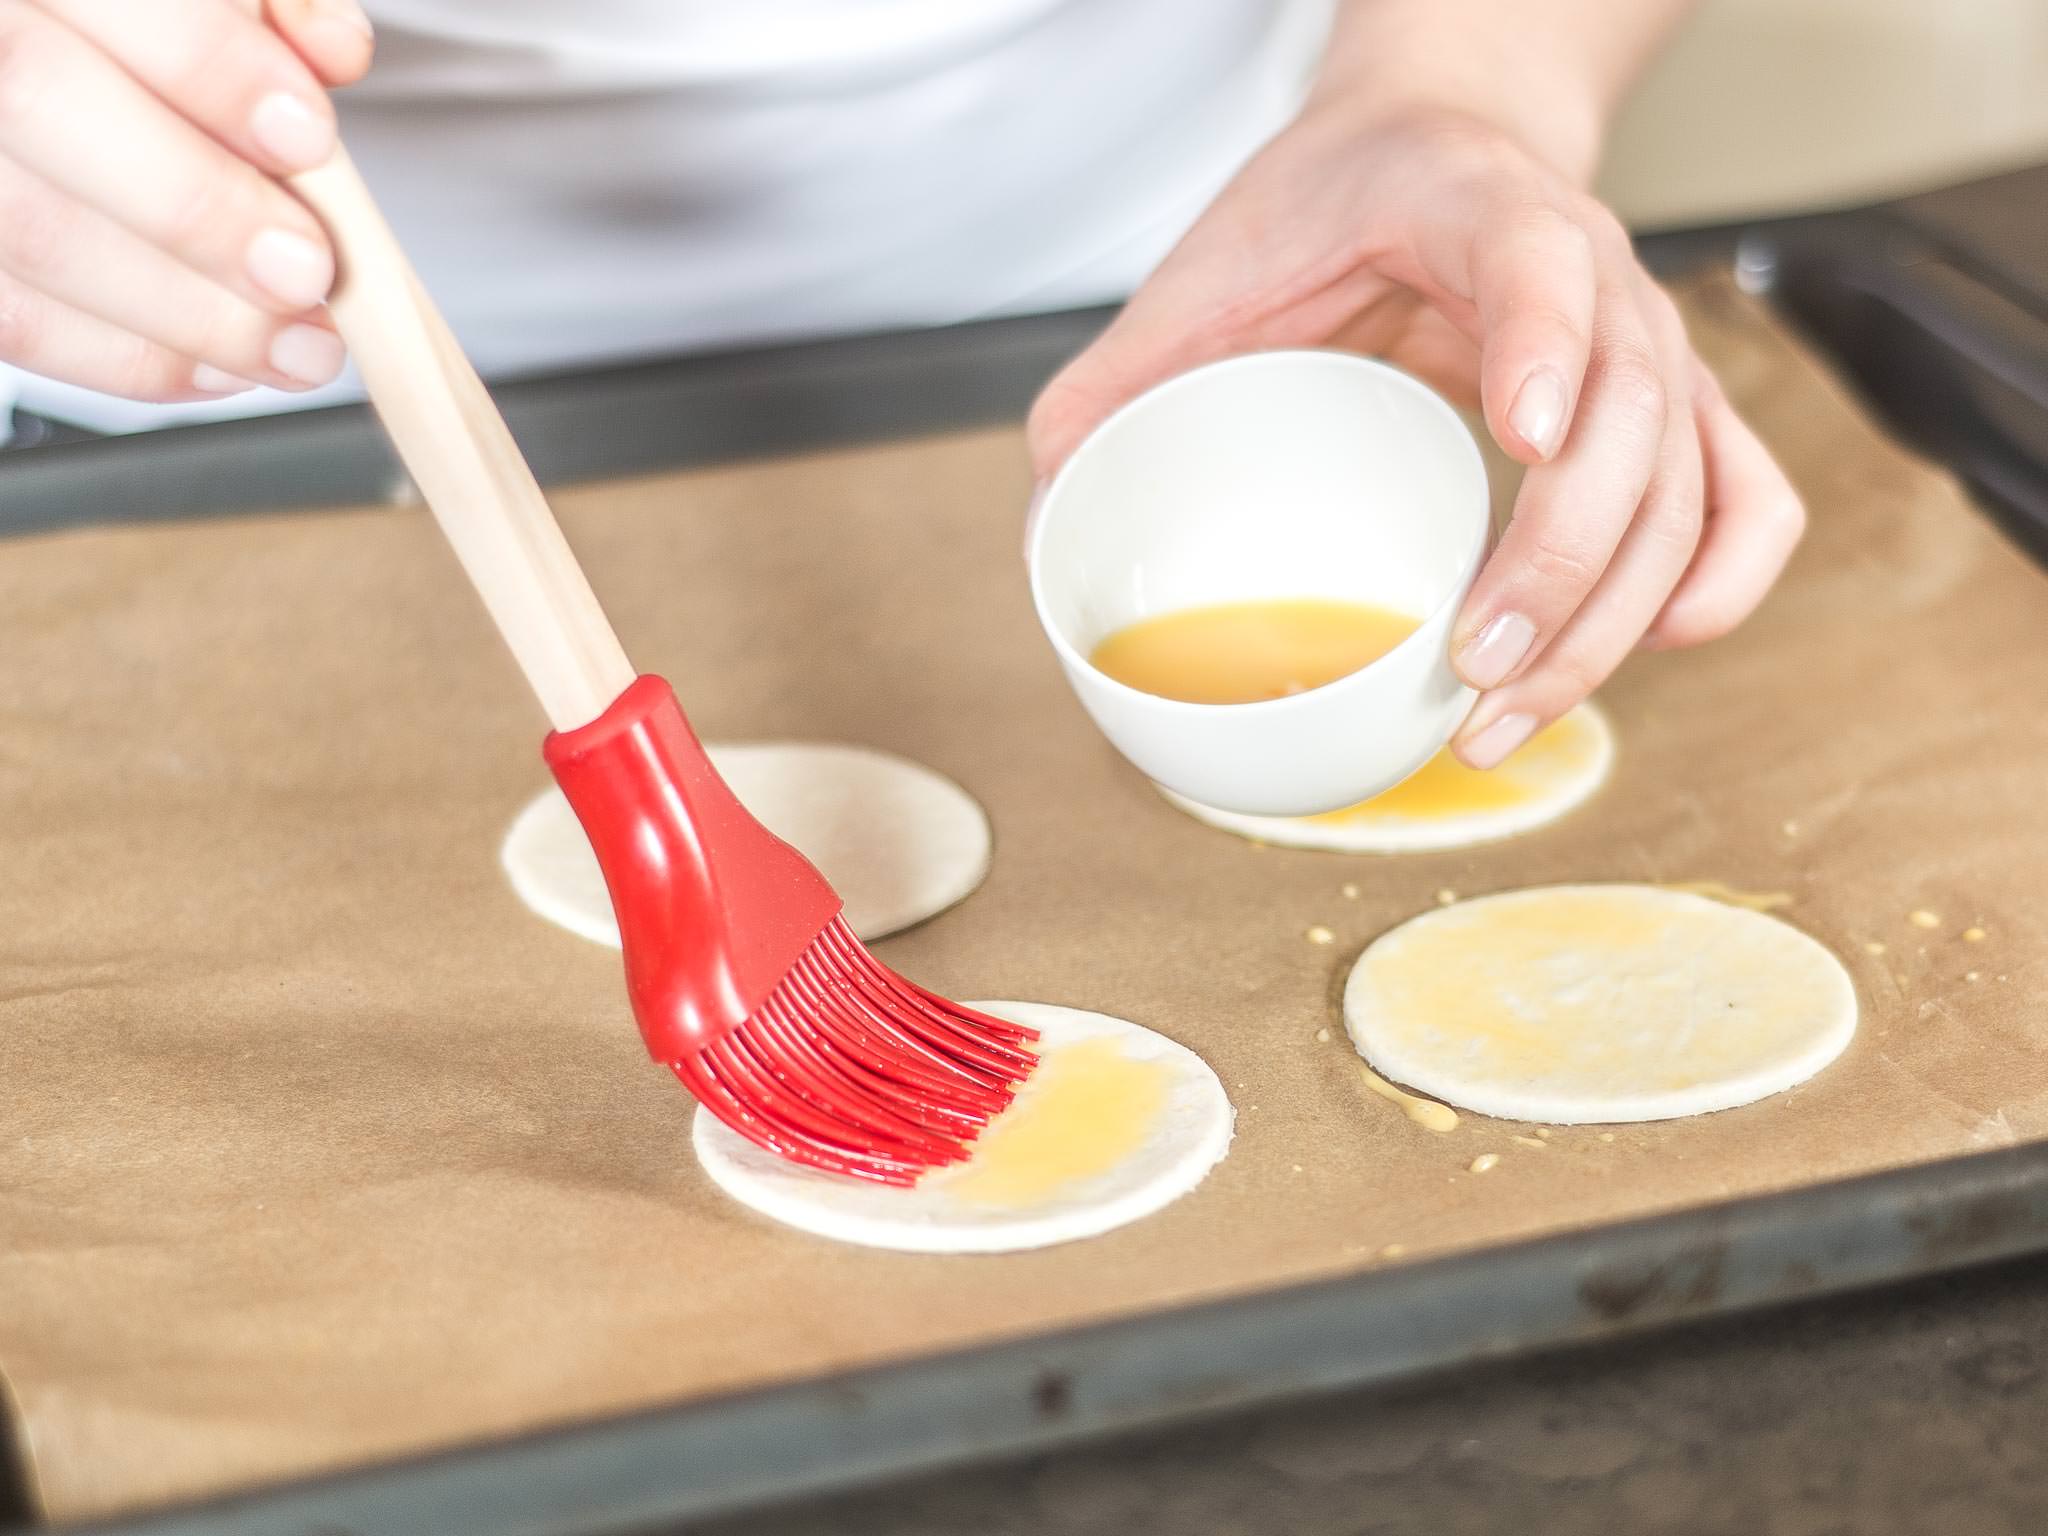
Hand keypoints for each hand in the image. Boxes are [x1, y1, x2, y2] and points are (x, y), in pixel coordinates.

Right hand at [0, 0, 372, 401]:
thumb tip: (330, 48)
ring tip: (299, 344)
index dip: (210, 66)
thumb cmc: (145, 43)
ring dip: (189, 313)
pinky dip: (136, 358)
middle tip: (307, 269)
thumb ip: (269, 7)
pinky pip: (19, 320)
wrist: (73, 71)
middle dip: (197, 205)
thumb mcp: (216, 0)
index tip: (307, 139)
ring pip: (30, 233)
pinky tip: (222, 367)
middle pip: (38, 103)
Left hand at [1029, 104, 1803, 767]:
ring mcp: (1650, 350)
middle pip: (1631, 425)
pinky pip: (1747, 499)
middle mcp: (1598, 277)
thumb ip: (1119, 378)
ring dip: (1613, 620)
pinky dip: (1720, 584)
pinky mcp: (1673, 409)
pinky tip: (1646, 654)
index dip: (1551, 343)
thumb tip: (1044, 524)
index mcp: (1482, 208)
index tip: (1526, 435)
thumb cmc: (1332, 203)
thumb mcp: (1212, 262)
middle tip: (1471, 670)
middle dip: (1563, 566)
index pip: (1544, 261)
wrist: (1441, 140)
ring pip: (1686, 490)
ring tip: (1508, 718)